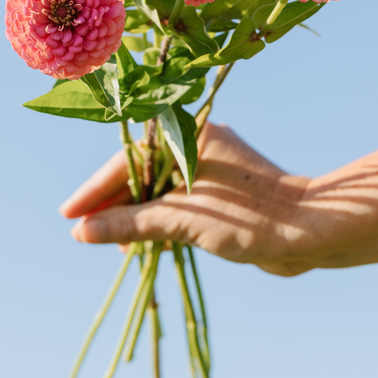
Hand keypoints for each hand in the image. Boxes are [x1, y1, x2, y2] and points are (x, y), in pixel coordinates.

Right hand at [59, 122, 315, 276]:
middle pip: (140, 173)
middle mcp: (198, 144)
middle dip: (113, 204)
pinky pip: (175, 203)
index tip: (67, 214)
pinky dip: (157, 222)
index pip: (129, 160)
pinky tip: (140, 243)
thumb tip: (81, 232)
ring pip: (157, 190)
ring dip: (135, 216)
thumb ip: (129, 224)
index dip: (96, 190)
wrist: (310, 233)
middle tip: (82, 232)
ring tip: (110, 245)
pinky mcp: (218, 193)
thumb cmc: (248, 216)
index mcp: (190, 132)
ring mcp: (209, 168)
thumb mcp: (180, 220)